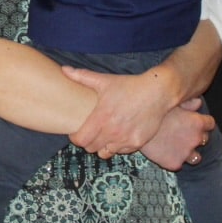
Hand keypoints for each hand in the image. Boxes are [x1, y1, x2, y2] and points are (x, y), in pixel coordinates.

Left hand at [63, 65, 182, 157]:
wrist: (157, 92)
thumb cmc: (129, 86)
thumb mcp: (104, 80)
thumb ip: (82, 77)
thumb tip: (64, 69)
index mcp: (101, 117)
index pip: (80, 140)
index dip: (75, 138)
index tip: (77, 132)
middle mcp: (112, 131)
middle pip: (90, 148)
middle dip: (87, 142)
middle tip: (90, 133)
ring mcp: (125, 139)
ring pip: (105, 153)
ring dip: (102, 146)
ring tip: (104, 135)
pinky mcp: (137, 143)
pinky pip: (121, 151)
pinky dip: (118, 146)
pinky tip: (119, 135)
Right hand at [141, 102, 217, 171]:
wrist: (134, 127)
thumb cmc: (153, 111)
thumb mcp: (171, 103)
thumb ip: (188, 103)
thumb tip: (198, 102)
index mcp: (197, 123)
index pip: (210, 124)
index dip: (203, 122)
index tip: (194, 122)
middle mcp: (196, 139)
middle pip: (204, 139)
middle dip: (196, 137)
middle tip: (182, 133)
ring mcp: (186, 153)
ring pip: (196, 157)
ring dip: (190, 153)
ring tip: (177, 148)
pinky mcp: (175, 164)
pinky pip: (179, 164)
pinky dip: (173, 159)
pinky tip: (164, 153)